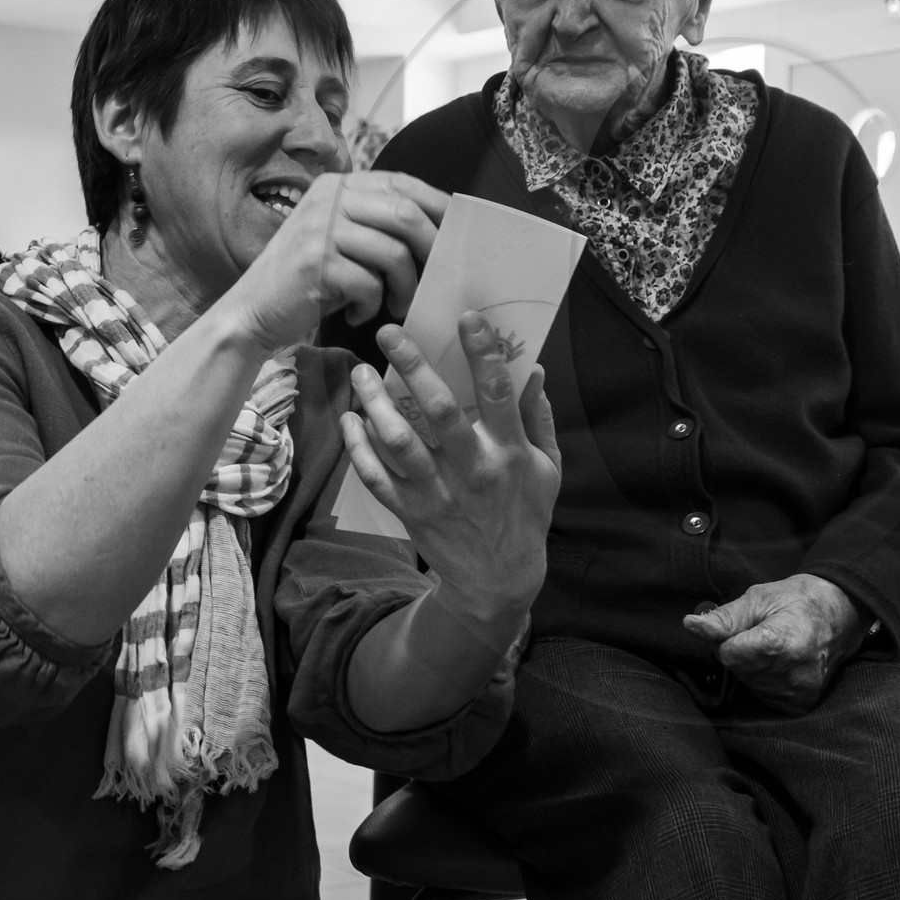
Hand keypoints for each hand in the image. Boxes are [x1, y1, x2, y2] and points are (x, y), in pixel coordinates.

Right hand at [221, 171, 448, 352]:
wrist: (252, 312)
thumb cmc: (310, 280)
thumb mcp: (341, 238)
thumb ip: (378, 224)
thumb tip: (443, 228)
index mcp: (337, 185)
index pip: (401, 183)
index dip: (437, 205)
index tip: (459, 230)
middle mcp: (328, 200)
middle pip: (405, 215)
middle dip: (432, 249)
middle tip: (439, 277)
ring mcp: (319, 230)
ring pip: (394, 253)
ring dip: (405, 286)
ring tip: (397, 304)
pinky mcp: (315, 264)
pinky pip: (369, 284)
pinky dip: (372, 306)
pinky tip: (358, 314)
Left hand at [340, 313, 560, 611]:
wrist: (496, 581)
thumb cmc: (526, 515)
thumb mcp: (549, 468)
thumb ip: (540, 418)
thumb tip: (534, 370)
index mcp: (509, 452)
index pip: (496, 393)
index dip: (482, 352)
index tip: (468, 318)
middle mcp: (471, 468)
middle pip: (436, 410)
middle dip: (412, 366)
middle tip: (389, 334)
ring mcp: (436, 491)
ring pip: (397, 441)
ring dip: (374, 404)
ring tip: (361, 373)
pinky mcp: (409, 510)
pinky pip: (375, 475)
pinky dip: (357, 446)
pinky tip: (350, 420)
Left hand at [681, 574, 871, 712]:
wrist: (841, 614)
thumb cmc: (797, 601)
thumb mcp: (759, 598)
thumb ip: (724, 617)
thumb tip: (691, 626)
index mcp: (780, 643)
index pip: (728, 654)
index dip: (731, 638)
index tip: (748, 626)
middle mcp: (792, 674)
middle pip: (738, 670)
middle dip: (742, 653)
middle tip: (765, 633)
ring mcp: (798, 692)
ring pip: (749, 685)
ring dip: (754, 668)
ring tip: (777, 647)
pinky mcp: (801, 704)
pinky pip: (765, 696)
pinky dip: (767, 681)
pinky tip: (783, 664)